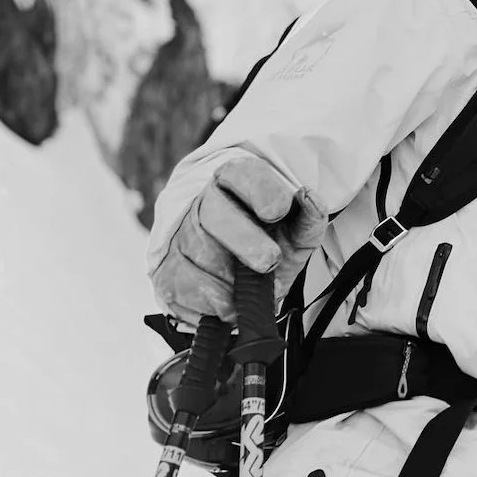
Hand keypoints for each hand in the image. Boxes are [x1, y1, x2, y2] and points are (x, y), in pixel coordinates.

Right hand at [151, 154, 326, 324]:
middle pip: (215, 215)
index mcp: (235, 182)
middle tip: (270, 262)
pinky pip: (186, 288)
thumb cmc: (271, 243)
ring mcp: (180, 236)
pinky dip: (215, 302)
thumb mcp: (297, 231)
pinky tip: (231, 300)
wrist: (237, 274)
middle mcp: (202, 203)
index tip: (278, 212)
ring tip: (254, 286)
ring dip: (234, 279)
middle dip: (246, 241)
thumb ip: (310, 217)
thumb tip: (310, 197)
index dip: (261, 191)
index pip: (242, 174)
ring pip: (199, 256)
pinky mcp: (165, 270)